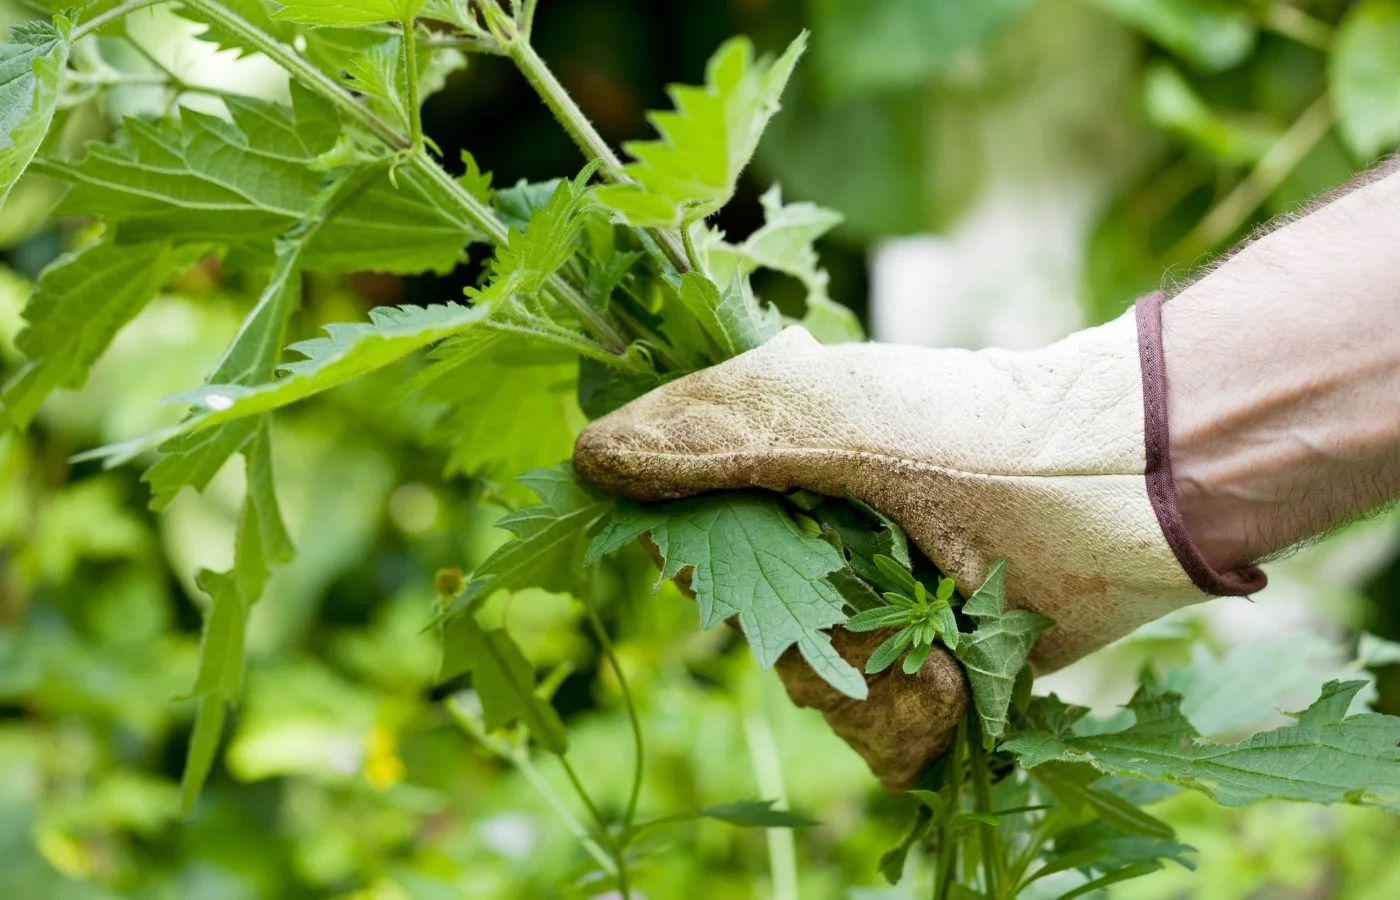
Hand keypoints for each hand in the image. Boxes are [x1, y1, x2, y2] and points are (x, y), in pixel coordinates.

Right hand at [573, 299, 1260, 787]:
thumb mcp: (843, 415)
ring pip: (814, 690)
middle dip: (813, 631)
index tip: (745, 568)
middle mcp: (825, 542)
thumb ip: (718, 435)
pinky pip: (879, 737)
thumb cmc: (986, 427)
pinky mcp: (936, 674)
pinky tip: (956, 686)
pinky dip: (913, 723)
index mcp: (786, 467)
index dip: (709, 564)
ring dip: (876, 681)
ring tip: (944, 649)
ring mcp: (884, 612)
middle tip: (881, 594)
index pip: (691, 536)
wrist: (1140, 482)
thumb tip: (591, 460)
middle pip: (752, 628)